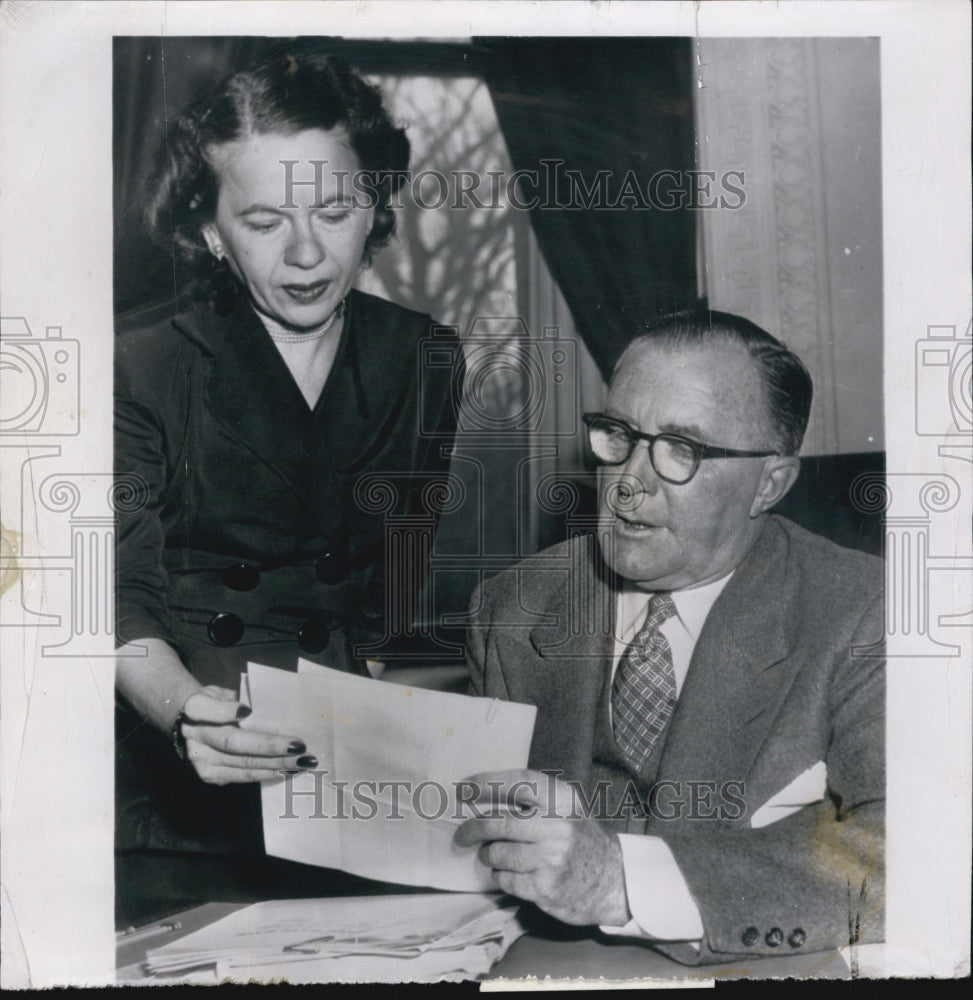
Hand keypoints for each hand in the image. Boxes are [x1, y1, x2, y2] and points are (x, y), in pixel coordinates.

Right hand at [179, 686, 315, 785]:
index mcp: (195, 709)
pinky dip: (270, 773)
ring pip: (243, 764)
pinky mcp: (211, 777)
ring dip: (277, 765)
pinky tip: (290, 771)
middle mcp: (195, 738)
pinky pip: (244, 776)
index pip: (207, 709)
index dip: (226, 711)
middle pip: (235, 744)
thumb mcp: (220, 692)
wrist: (191, 727)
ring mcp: (202, 761)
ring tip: (303, 762)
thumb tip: (258, 710)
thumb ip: (236, 698)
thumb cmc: (216, 704)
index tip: (248, 710)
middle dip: (270, 746)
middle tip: (300, 746)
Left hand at [454, 769, 629, 926]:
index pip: (518, 782)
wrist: (614, 880)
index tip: (463, 788)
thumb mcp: (567, 809)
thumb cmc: (581, 840)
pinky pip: (505, 880)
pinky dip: (501, 877)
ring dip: (490, 856)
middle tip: (462, 835)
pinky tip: (511, 874)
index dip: (486, 783)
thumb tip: (482, 798)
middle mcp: (557, 826)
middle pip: (498, 823)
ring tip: (496, 857)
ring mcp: (551, 859)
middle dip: (473, 829)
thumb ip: (536, 801)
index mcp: (562, 800)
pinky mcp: (545, 887)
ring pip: (497, 854)